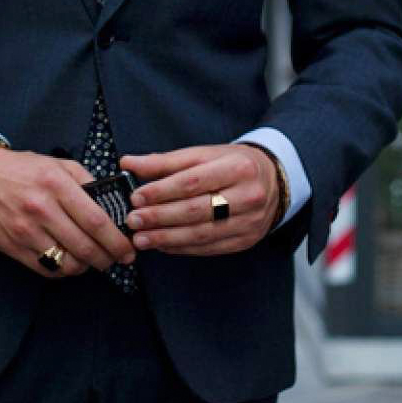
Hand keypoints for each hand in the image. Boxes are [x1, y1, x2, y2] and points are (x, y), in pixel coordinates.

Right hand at [0, 150, 136, 279]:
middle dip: (108, 258)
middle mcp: (42, 209)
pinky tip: (70, 261)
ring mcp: (27, 232)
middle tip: (117, 259)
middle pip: (85, 247)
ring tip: (93, 260)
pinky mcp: (15, 248)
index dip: (117, 240)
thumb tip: (112, 203)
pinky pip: (47, 269)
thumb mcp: (58, 164)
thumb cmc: (22, 170)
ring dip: (87, 266)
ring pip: (68, 263)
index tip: (128, 248)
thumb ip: (86, 181)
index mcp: (57, 185)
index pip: (96, 220)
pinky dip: (64, 270)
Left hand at [120, 144, 279, 255]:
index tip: (136, 197)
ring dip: (167, 238)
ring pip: (202, 234)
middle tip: (133, 220)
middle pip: (197, 210)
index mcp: (238, 167)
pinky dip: (182, 248)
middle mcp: (248, 196)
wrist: (273, 181)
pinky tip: (162, 244)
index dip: (162, 191)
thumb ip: (165, 161)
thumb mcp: (204, 154)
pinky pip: (209, 248)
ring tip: (141, 238)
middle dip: (160, 217)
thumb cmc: (232, 164)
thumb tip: (128, 163)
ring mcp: (249, 222)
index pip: (193, 181)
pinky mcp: (245, 241)